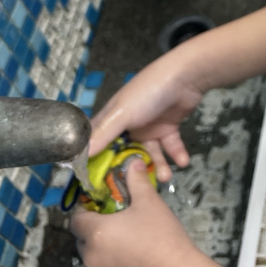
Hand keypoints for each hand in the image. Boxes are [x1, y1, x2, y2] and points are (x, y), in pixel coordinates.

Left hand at [70, 161, 200, 266]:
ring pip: (92, 257)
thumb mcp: (150, 203)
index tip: (99, 206)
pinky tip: (130, 260)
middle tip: (116, 222)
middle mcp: (91, 256)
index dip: (86, 210)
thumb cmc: (163, 238)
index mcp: (97, 232)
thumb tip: (133, 163)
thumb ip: (136, 181)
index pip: (76, 219)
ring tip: (126, 243)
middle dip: (95, 230)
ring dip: (102, 249)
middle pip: (82, 238)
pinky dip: (110, 266)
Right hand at [88, 54, 204, 181]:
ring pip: (150, 153)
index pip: (97, 144)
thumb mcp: (123, 112)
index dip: (95, 163)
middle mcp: (129, 125)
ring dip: (157, 165)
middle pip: (125, 154)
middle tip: (136, 189)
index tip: (95, 184)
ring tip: (165, 177)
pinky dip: (175, 155)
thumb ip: (104, 133)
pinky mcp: (169, 127)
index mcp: (113, 118)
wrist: (186, 77)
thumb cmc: (149, 92)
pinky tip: (182, 162)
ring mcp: (150, 127)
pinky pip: (170, 146)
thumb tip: (79, 157)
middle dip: (131, 171)